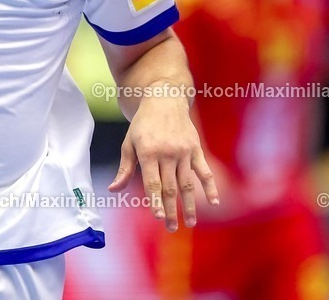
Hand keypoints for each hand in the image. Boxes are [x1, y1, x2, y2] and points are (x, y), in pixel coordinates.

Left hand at [108, 96, 218, 231]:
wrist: (164, 99)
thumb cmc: (142, 124)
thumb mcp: (129, 142)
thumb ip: (125, 168)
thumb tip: (113, 190)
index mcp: (148, 152)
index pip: (152, 183)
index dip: (155, 201)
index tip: (158, 217)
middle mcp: (167, 153)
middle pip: (170, 187)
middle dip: (171, 210)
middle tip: (171, 228)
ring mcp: (183, 151)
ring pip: (187, 183)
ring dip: (190, 205)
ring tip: (190, 223)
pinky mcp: (196, 149)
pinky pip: (204, 171)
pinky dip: (211, 187)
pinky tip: (215, 202)